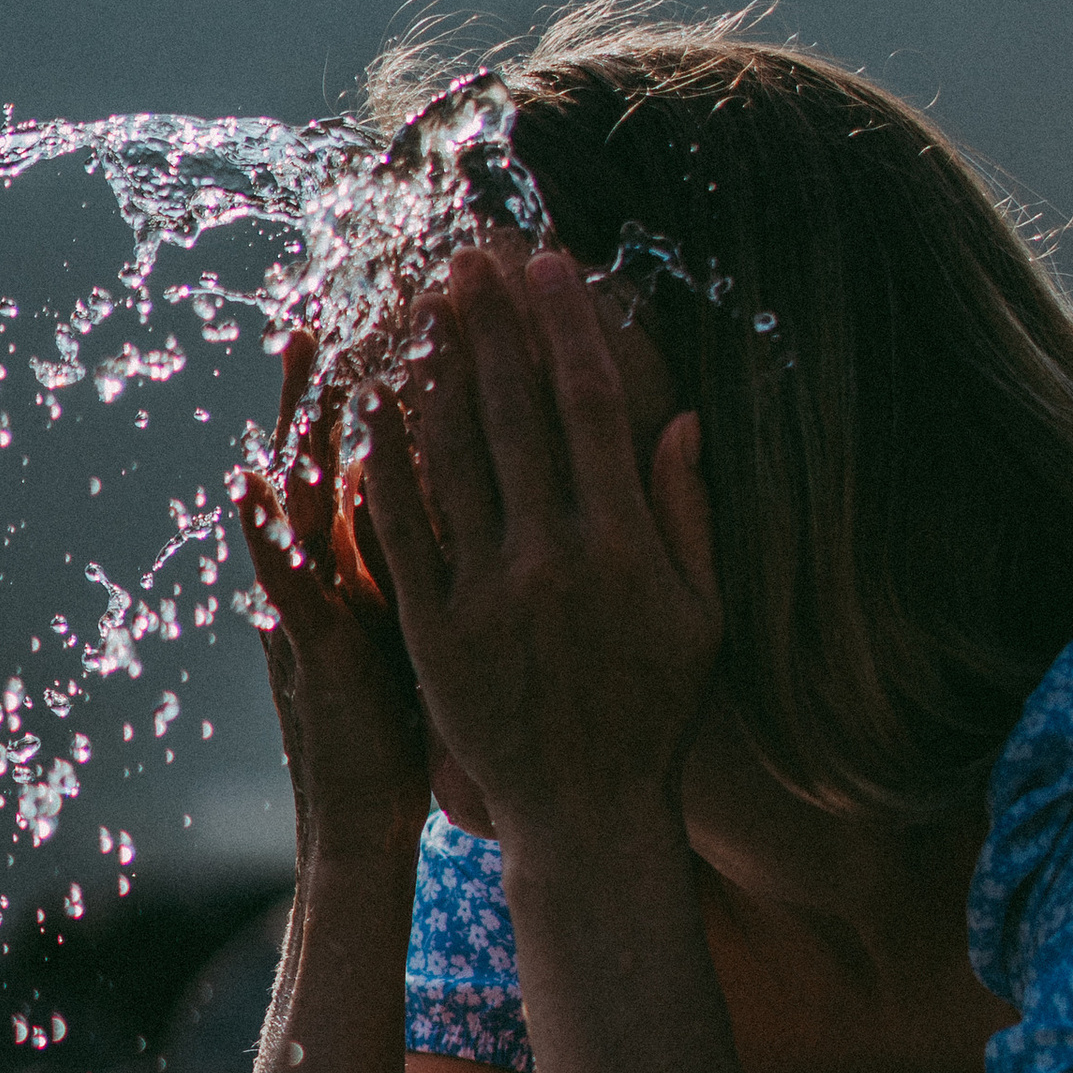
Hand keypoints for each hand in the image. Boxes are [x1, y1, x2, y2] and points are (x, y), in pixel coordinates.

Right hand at [234, 331, 427, 868]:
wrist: (368, 813)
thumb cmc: (416, 720)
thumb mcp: (433, 621)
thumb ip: (446, 554)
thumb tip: (483, 491)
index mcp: (373, 556)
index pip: (379, 453)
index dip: (385, 385)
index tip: (399, 313)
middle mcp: (334, 567)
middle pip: (333, 452)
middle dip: (330, 377)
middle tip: (329, 297)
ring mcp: (314, 601)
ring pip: (303, 495)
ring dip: (302, 425)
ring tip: (302, 351)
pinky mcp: (311, 646)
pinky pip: (286, 581)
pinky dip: (268, 534)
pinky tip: (251, 482)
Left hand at [361, 248, 720, 847]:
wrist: (586, 813)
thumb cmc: (653, 711)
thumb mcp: (701, 617)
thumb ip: (690, 515)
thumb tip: (683, 420)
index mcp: (624, 545)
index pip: (592, 408)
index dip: (566, 330)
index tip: (546, 267)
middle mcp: (554, 558)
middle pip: (515, 415)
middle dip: (490, 328)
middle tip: (465, 259)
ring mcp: (488, 594)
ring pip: (452, 459)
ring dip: (433, 373)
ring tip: (417, 307)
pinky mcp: (434, 630)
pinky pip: (402, 531)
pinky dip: (386, 465)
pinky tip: (371, 406)